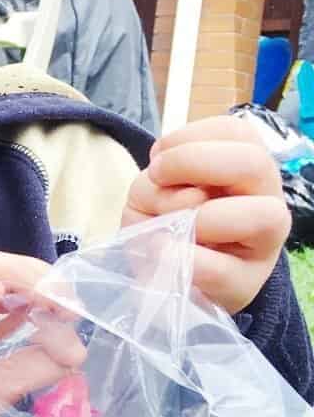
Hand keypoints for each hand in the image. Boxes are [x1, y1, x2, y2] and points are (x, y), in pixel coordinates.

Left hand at [120, 116, 288, 315]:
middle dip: (195, 162)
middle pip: (254, 163)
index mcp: (245, 167)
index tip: (157, 156)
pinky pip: (220, 269)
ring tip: (167, 227)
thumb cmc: (165, 227)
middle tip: (158, 178)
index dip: (191, 136)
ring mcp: (264, 243)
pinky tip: (163, 254)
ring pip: (260, 215)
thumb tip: (171, 192)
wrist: (172, 281)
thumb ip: (155, 183)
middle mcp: (265, 198)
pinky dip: (182, 258)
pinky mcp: (245, 284)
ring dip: (200, 216)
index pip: (238, 133)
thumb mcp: (151, 194)